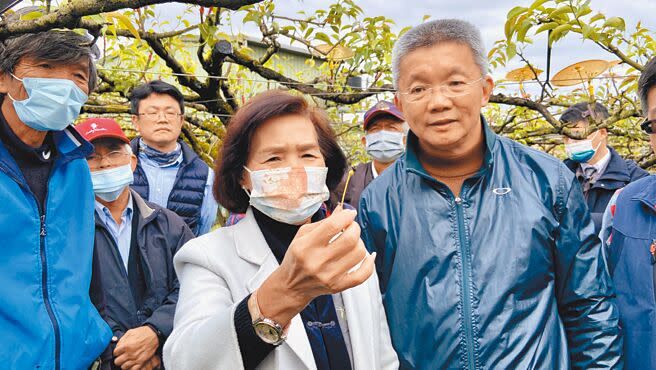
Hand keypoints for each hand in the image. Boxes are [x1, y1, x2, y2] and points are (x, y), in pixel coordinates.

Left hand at [113, 326, 159, 368]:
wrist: (154, 335)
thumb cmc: (143, 333)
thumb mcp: (130, 332)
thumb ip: (122, 340)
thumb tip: (117, 346)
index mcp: (126, 345)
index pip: (115, 353)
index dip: (117, 352)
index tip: (119, 351)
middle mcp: (130, 353)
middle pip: (117, 361)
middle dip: (119, 358)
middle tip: (122, 356)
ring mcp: (136, 358)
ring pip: (123, 367)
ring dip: (124, 363)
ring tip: (127, 360)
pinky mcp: (141, 362)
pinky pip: (133, 369)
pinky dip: (131, 367)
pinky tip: (132, 363)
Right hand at [255, 206, 375, 324]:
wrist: (292, 286)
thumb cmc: (297, 257)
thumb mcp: (302, 235)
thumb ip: (324, 222)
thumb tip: (343, 209)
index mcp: (305, 246)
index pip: (333, 225)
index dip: (346, 216)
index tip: (350, 214)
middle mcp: (317, 262)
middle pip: (350, 239)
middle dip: (355, 228)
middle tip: (351, 227)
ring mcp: (329, 276)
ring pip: (359, 253)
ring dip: (360, 243)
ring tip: (352, 242)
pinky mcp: (338, 286)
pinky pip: (363, 274)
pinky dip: (370, 263)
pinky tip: (369, 256)